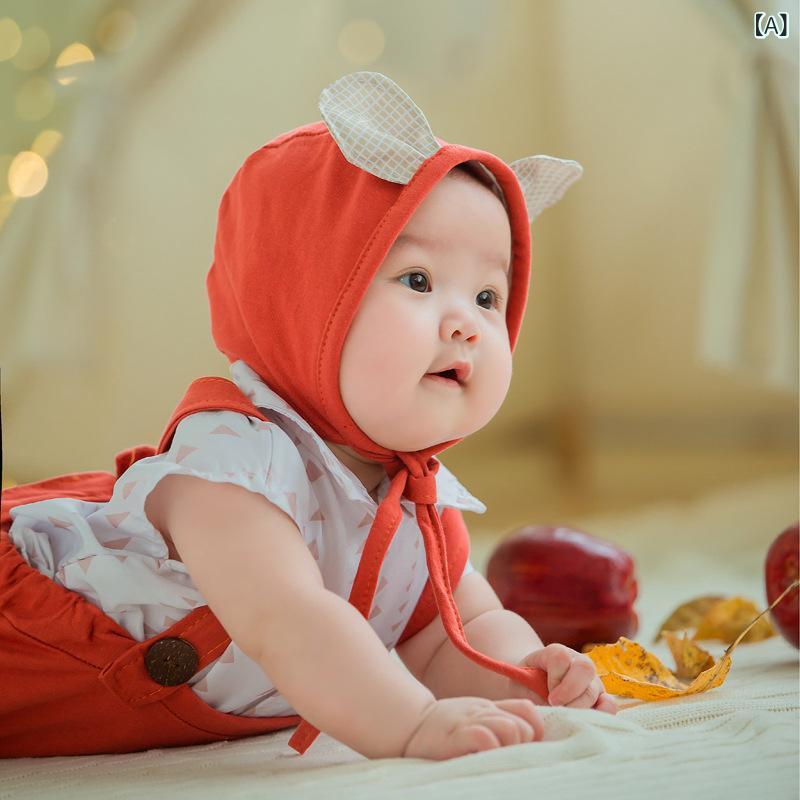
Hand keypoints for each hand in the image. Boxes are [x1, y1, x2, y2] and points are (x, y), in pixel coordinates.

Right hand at [402, 697, 543, 759]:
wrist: (410, 725)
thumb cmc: (444, 729)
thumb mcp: (472, 717)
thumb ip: (494, 722)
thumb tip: (526, 738)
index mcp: (489, 708)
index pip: (526, 709)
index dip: (534, 729)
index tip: (527, 747)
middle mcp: (482, 712)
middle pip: (522, 724)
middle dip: (523, 745)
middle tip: (507, 756)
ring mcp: (470, 723)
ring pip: (510, 729)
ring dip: (510, 747)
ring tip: (496, 759)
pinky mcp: (457, 736)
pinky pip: (486, 739)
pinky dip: (491, 750)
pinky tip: (482, 758)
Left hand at [509, 643, 616, 714]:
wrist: (533, 691)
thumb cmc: (525, 686)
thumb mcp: (520, 680)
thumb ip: (528, 685)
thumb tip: (543, 701)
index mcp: (556, 653)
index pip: (560, 657)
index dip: (555, 677)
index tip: (548, 695)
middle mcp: (577, 662)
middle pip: (583, 668)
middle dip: (570, 692)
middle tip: (556, 706)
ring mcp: (591, 679)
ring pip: (595, 688)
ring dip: (581, 705)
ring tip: (566, 715)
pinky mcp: (600, 697)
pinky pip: (609, 703)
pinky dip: (603, 712)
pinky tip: (590, 719)